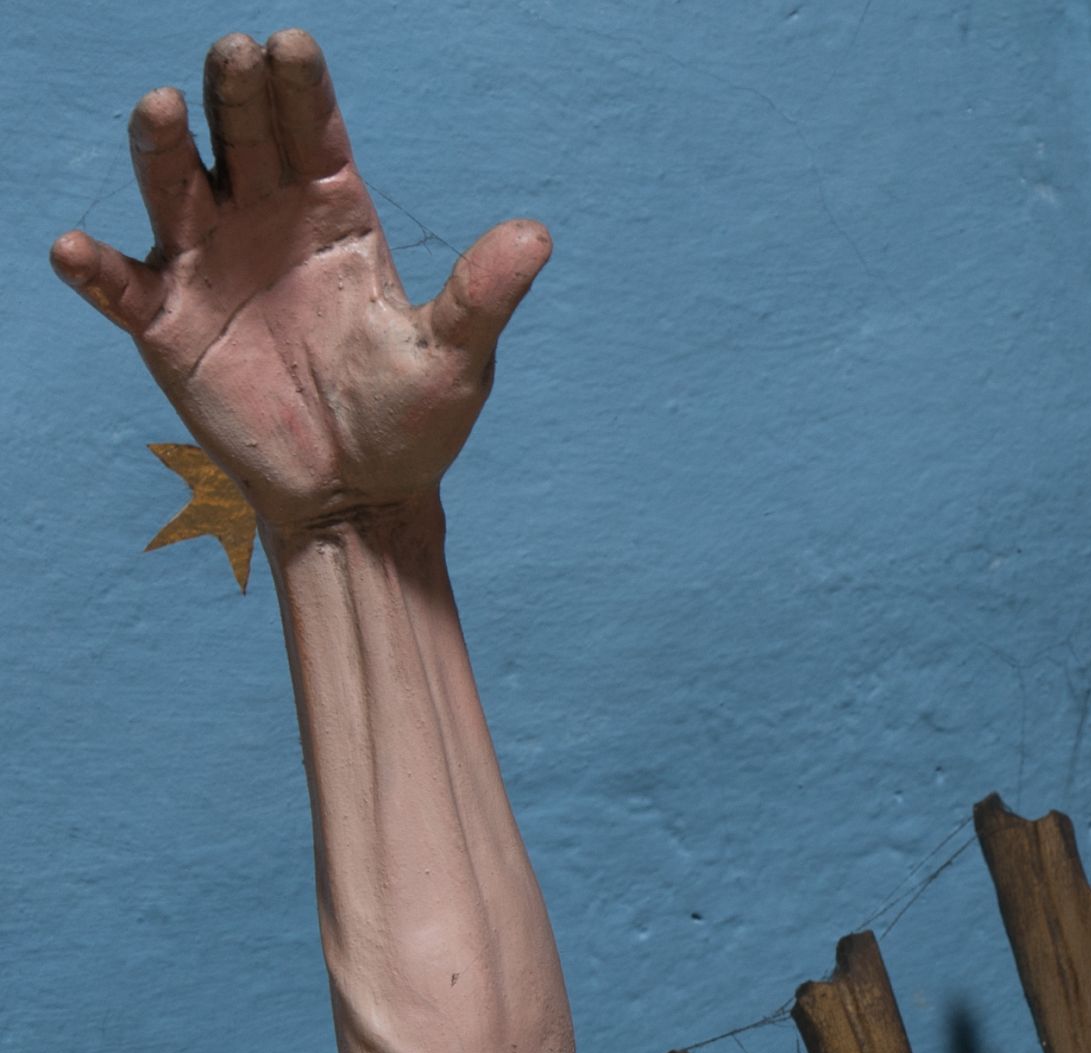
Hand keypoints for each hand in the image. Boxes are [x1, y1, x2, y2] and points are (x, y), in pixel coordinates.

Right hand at [49, 31, 549, 533]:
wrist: (360, 495)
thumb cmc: (412, 422)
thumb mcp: (455, 358)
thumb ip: (483, 295)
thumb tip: (537, 235)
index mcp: (337, 218)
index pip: (314, 134)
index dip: (302, 89)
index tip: (293, 43)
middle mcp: (266, 224)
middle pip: (242, 138)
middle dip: (236, 93)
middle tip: (233, 52)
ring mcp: (211, 266)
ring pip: (175, 187)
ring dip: (162, 147)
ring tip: (160, 109)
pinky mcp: (168, 323)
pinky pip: (121, 287)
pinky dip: (95, 269)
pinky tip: (79, 252)